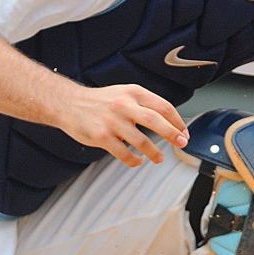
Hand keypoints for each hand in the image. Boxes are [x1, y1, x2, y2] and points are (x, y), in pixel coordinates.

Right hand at [58, 83, 188, 167]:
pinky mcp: (101, 136)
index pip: (164, 107)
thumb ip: (145, 105)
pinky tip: (138, 161)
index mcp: (134, 93)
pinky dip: (134, 160)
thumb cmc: (101, 101)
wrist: (68, 103)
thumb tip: (171, 123)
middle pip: (157, 121)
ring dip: (154, 153)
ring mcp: (112, 121)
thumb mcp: (125, 93)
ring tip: (159, 158)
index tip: (184, 133)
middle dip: (173, 135)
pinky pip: (124, 153)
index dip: (178, 122)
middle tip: (181, 144)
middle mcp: (124, 105)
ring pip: (141, 141)